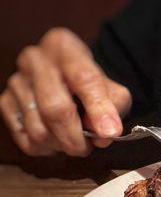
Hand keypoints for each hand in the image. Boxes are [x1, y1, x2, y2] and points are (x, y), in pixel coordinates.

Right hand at [0, 28, 130, 155]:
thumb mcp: (111, 86)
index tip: (110, 132)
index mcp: (65, 48)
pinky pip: (26, 138)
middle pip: (55, 107)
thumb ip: (115, 106)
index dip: (99, 109)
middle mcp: (36, 60)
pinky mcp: (5, 101)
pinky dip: (45, 148)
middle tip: (87, 148)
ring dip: (61, 145)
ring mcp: (17, 81)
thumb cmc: (89, 83)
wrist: (62, 75)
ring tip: (74, 142)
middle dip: (75, 137)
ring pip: (38, 128)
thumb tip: (106, 133)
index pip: (84, 79)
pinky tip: (56, 140)